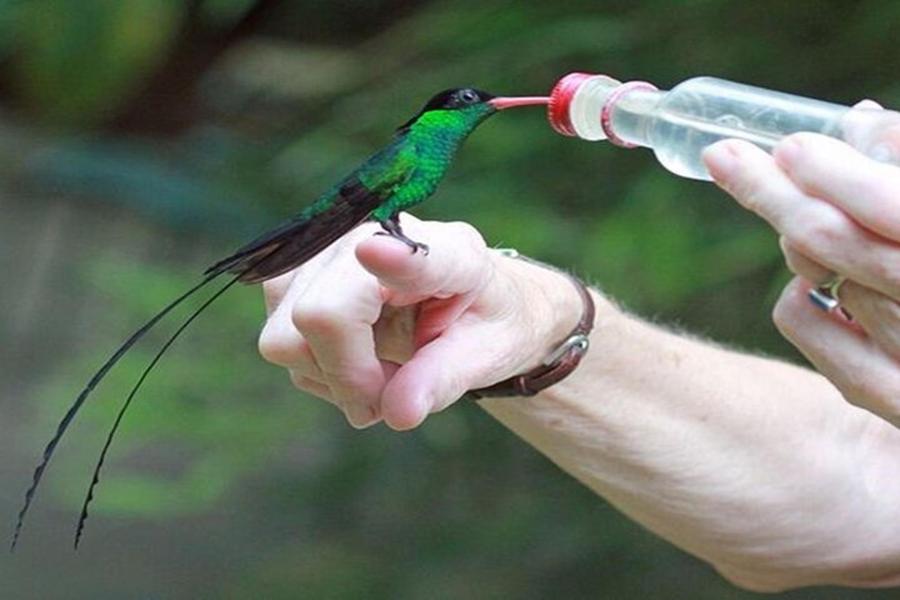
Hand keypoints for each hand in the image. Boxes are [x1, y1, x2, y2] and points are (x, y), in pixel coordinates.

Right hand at [257, 215, 581, 429]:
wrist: (463, 301)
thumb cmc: (480, 322)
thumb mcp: (486, 353)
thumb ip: (445, 378)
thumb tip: (398, 413)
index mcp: (450, 253)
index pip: (417, 256)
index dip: (396, 261)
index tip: (374, 253)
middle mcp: (376, 236)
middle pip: (320, 315)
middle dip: (349, 378)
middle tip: (394, 397)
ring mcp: (325, 253)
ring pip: (286, 338)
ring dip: (333, 376)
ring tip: (383, 372)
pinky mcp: (293, 276)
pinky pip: (280, 343)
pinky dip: (318, 369)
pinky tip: (358, 360)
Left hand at [703, 117, 899, 424]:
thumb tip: (861, 121)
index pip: (893, 207)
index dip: (837, 172)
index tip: (787, 146)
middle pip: (838, 242)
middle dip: (773, 193)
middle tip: (724, 157)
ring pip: (825, 282)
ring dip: (799, 239)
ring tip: (800, 216)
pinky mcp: (896, 404)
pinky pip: (815, 337)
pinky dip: (797, 302)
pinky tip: (809, 285)